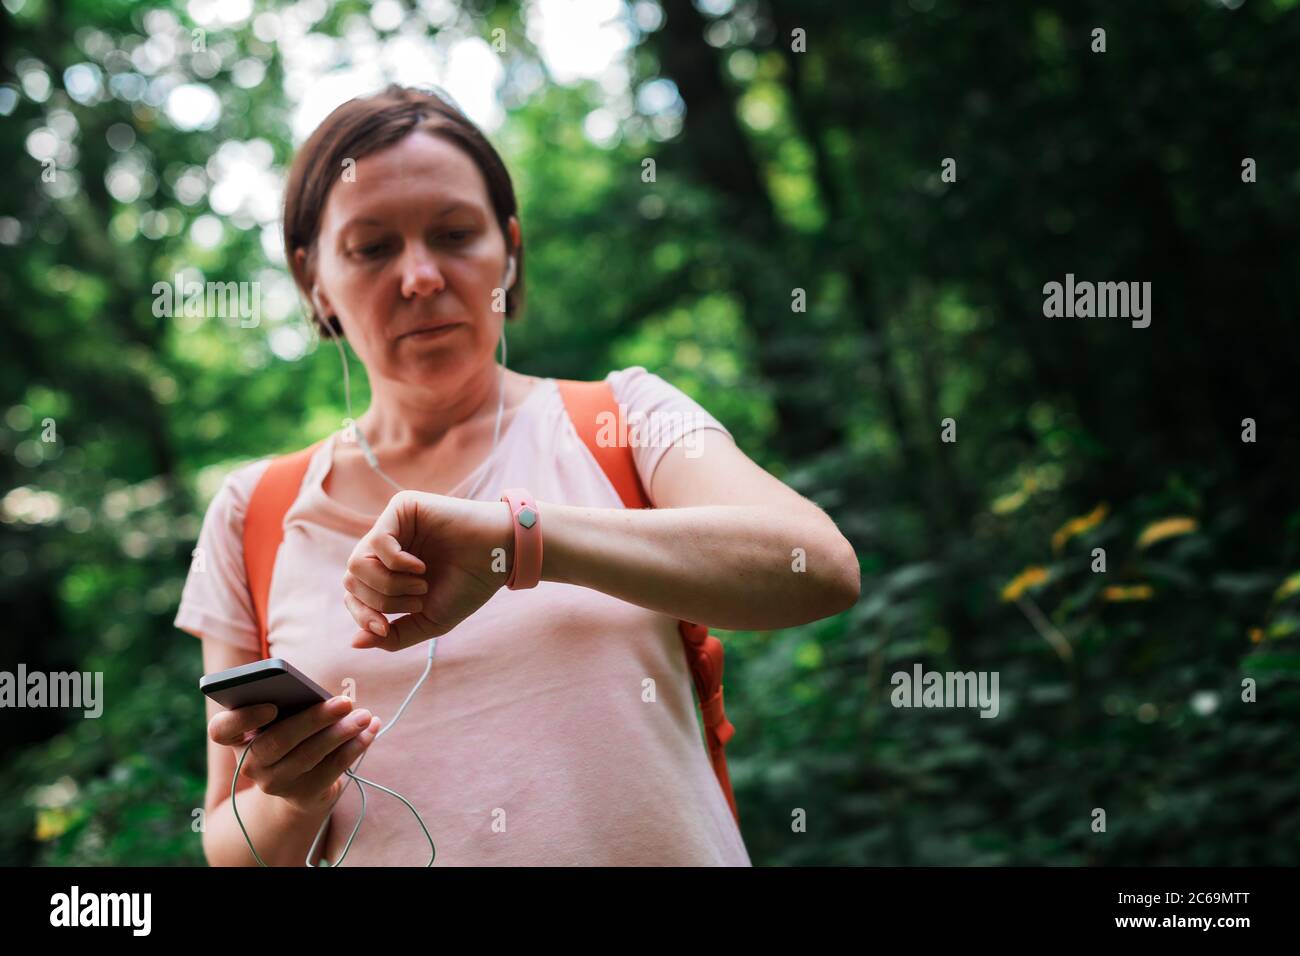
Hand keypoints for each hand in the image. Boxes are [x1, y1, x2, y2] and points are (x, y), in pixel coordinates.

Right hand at [208, 697, 381, 812]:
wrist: (300, 782)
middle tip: (345, 702)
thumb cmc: (292, 734)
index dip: (243, 718)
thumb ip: (291, 704)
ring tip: (364, 715)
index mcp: (238, 738)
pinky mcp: (303, 795)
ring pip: (309, 756)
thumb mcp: (284, 719)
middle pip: (277, 741)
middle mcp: (250, 764)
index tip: (271, 705)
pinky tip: (371, 730)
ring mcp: (275, 783)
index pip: (222, 730)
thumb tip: (320, 696)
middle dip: (314, 719)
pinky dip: (355, 747)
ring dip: (341, 733)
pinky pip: (332, 770)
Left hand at [342, 490, 513, 651]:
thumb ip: (394, 636)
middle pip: (351, 581)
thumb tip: (355, 643)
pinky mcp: (402, 508)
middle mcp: (385, 547)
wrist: (499, 559)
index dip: (362, 615)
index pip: (353, 594)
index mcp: (389, 571)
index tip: (384, 628)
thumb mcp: (429, 621)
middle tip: (417, 600)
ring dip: (389, 584)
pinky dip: (396, 563)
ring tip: (421, 584)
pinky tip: (420, 566)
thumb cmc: (468, 586)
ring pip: (357, 563)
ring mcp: (392, 526)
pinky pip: (378, 541)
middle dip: (381, 601)